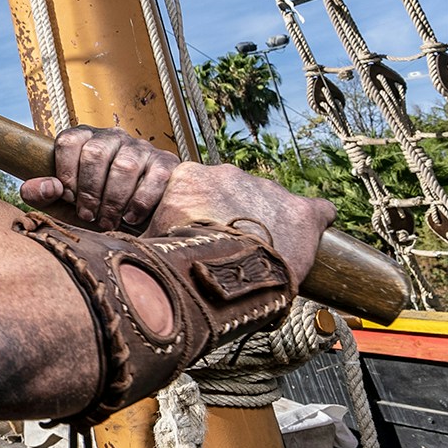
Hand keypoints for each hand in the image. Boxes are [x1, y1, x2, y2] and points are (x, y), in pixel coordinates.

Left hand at [19, 125, 177, 231]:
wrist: (133, 217)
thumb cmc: (90, 206)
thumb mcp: (59, 203)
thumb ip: (40, 194)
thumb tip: (48, 187)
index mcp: (83, 138)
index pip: (68, 142)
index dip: (65, 172)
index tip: (68, 198)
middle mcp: (111, 136)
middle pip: (95, 154)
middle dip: (89, 190)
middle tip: (87, 215)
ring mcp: (140, 147)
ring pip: (124, 166)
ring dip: (113, 199)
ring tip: (107, 220)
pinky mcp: (165, 162)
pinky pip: (156, 177)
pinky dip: (141, 201)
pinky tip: (130, 217)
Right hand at [146, 161, 334, 283]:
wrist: (222, 272)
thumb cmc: (183, 259)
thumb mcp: (156, 238)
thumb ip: (153, 233)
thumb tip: (131, 247)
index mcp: (190, 178)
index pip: (195, 188)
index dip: (199, 211)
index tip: (201, 230)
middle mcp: (229, 174)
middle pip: (232, 192)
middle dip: (233, 214)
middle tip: (230, 245)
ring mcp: (266, 189)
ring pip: (268, 202)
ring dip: (265, 221)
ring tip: (263, 251)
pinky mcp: (301, 211)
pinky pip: (316, 210)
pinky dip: (313, 221)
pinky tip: (310, 234)